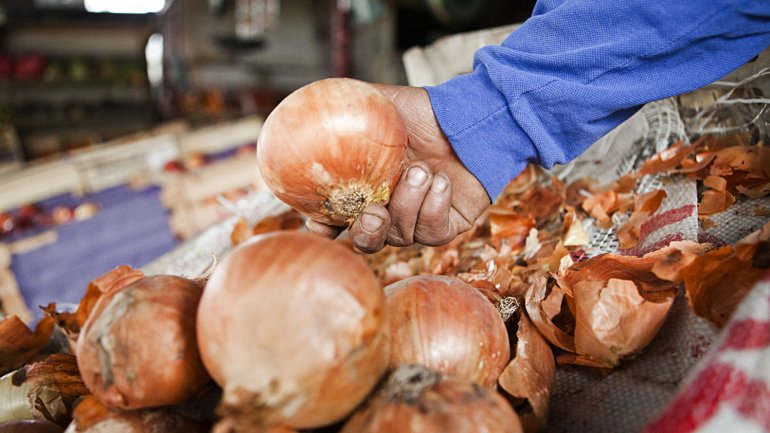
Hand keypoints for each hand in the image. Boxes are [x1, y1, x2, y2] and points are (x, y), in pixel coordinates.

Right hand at [307, 84, 489, 252]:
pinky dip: (434, 208)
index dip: (325, 227)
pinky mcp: (447, 226)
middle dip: (366, 232)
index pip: (338, 219)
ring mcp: (418, 221)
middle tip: (373, 213)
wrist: (471, 117)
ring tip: (422, 171)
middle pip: (368, 241)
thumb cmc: (424, 112)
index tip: (319, 224)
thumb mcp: (380, 104)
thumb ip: (346, 109)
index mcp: (368, 188)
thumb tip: (310, 107)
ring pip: (402, 235)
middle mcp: (390, 210)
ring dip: (409, 203)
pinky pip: (433, 233)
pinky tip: (442, 181)